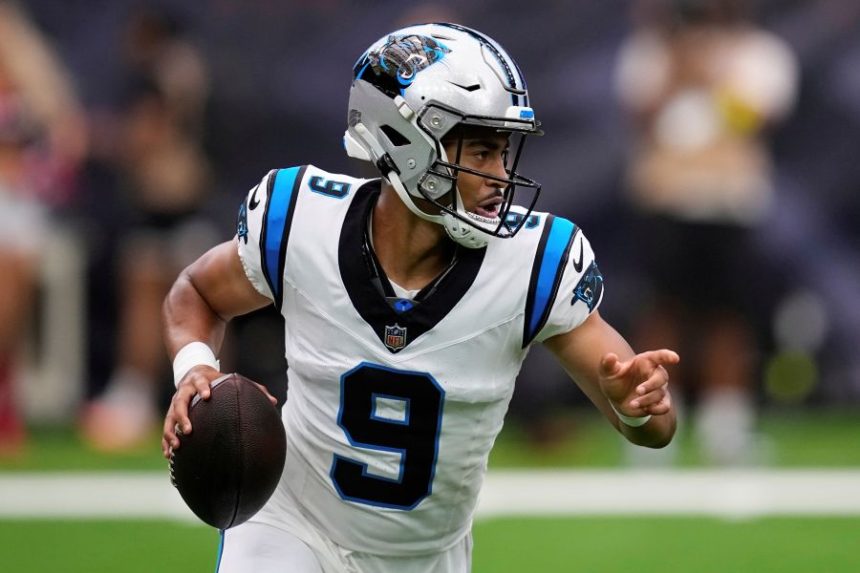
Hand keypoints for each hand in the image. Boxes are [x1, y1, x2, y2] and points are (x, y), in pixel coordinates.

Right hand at [160, 366, 276, 457]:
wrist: (192, 372)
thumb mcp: (231, 379)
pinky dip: (166, 441)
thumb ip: (252, 388)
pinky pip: (166, 429)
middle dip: (182, 416)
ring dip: (170, 432)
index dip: (202, 388)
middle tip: (188, 430)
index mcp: (200, 381)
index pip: (200, 383)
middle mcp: (184, 391)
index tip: (207, 396)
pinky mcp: (170, 414)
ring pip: (169, 418)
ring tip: (177, 447)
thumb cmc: (216, 380)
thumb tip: (274, 402)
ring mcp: (175, 403)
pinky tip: (170, 456)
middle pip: (179, 402)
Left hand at [598, 349, 678, 417]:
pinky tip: (645, 410)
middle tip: (638, 390)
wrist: (617, 401)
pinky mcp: (660, 402)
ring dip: (646, 400)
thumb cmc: (614, 381)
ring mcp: (659, 388)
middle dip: (651, 385)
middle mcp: (655, 373)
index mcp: (645, 362)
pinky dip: (656, 409)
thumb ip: (607, 364)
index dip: (668, 356)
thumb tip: (610, 356)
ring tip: (631, 404)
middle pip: (662, 377)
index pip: (659, 356)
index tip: (675, 358)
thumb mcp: (607, 372)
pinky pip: (665, 407)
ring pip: (660, 394)